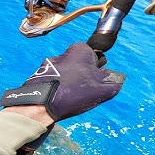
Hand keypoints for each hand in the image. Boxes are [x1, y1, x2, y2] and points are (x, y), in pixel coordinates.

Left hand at [0, 43, 124, 121]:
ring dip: (68, 84)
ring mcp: (47, 64)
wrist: (40, 104)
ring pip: (65, 74)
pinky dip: (56, 88)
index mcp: (78, 50)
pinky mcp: (37, 75)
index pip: (93, 56)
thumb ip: (114, 80)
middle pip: (79, 65)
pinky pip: (52, 81)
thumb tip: (117, 77)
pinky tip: (57, 99)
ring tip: (69, 98)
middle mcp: (62, 53)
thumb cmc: (74, 92)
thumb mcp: (104, 89)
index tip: (95, 82)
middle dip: (82, 77)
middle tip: (83, 92)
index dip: (97, 70)